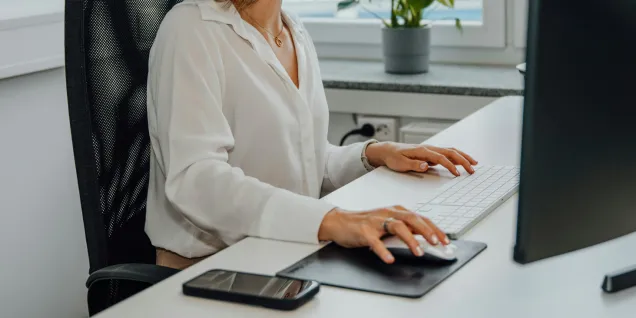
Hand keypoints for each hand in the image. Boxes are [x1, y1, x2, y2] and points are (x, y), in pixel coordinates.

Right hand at [318, 206, 449, 263]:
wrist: (339, 222)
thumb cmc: (365, 224)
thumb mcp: (388, 224)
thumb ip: (405, 229)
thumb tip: (426, 239)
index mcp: (396, 211)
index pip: (420, 218)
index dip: (434, 228)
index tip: (445, 240)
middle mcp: (388, 213)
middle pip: (412, 219)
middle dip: (427, 231)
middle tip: (436, 243)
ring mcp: (376, 221)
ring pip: (397, 227)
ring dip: (410, 239)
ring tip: (418, 252)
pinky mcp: (364, 231)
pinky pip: (375, 241)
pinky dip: (383, 251)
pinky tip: (390, 259)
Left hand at [366, 142, 477, 176]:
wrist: (389, 150)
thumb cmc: (394, 158)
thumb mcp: (401, 164)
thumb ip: (414, 165)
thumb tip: (426, 165)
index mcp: (423, 151)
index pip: (441, 158)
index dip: (450, 166)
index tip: (458, 174)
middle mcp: (429, 148)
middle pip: (450, 152)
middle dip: (463, 160)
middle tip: (472, 170)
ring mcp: (431, 150)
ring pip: (451, 151)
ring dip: (463, 157)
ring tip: (474, 164)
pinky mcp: (431, 153)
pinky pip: (448, 153)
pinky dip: (458, 156)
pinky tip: (464, 162)